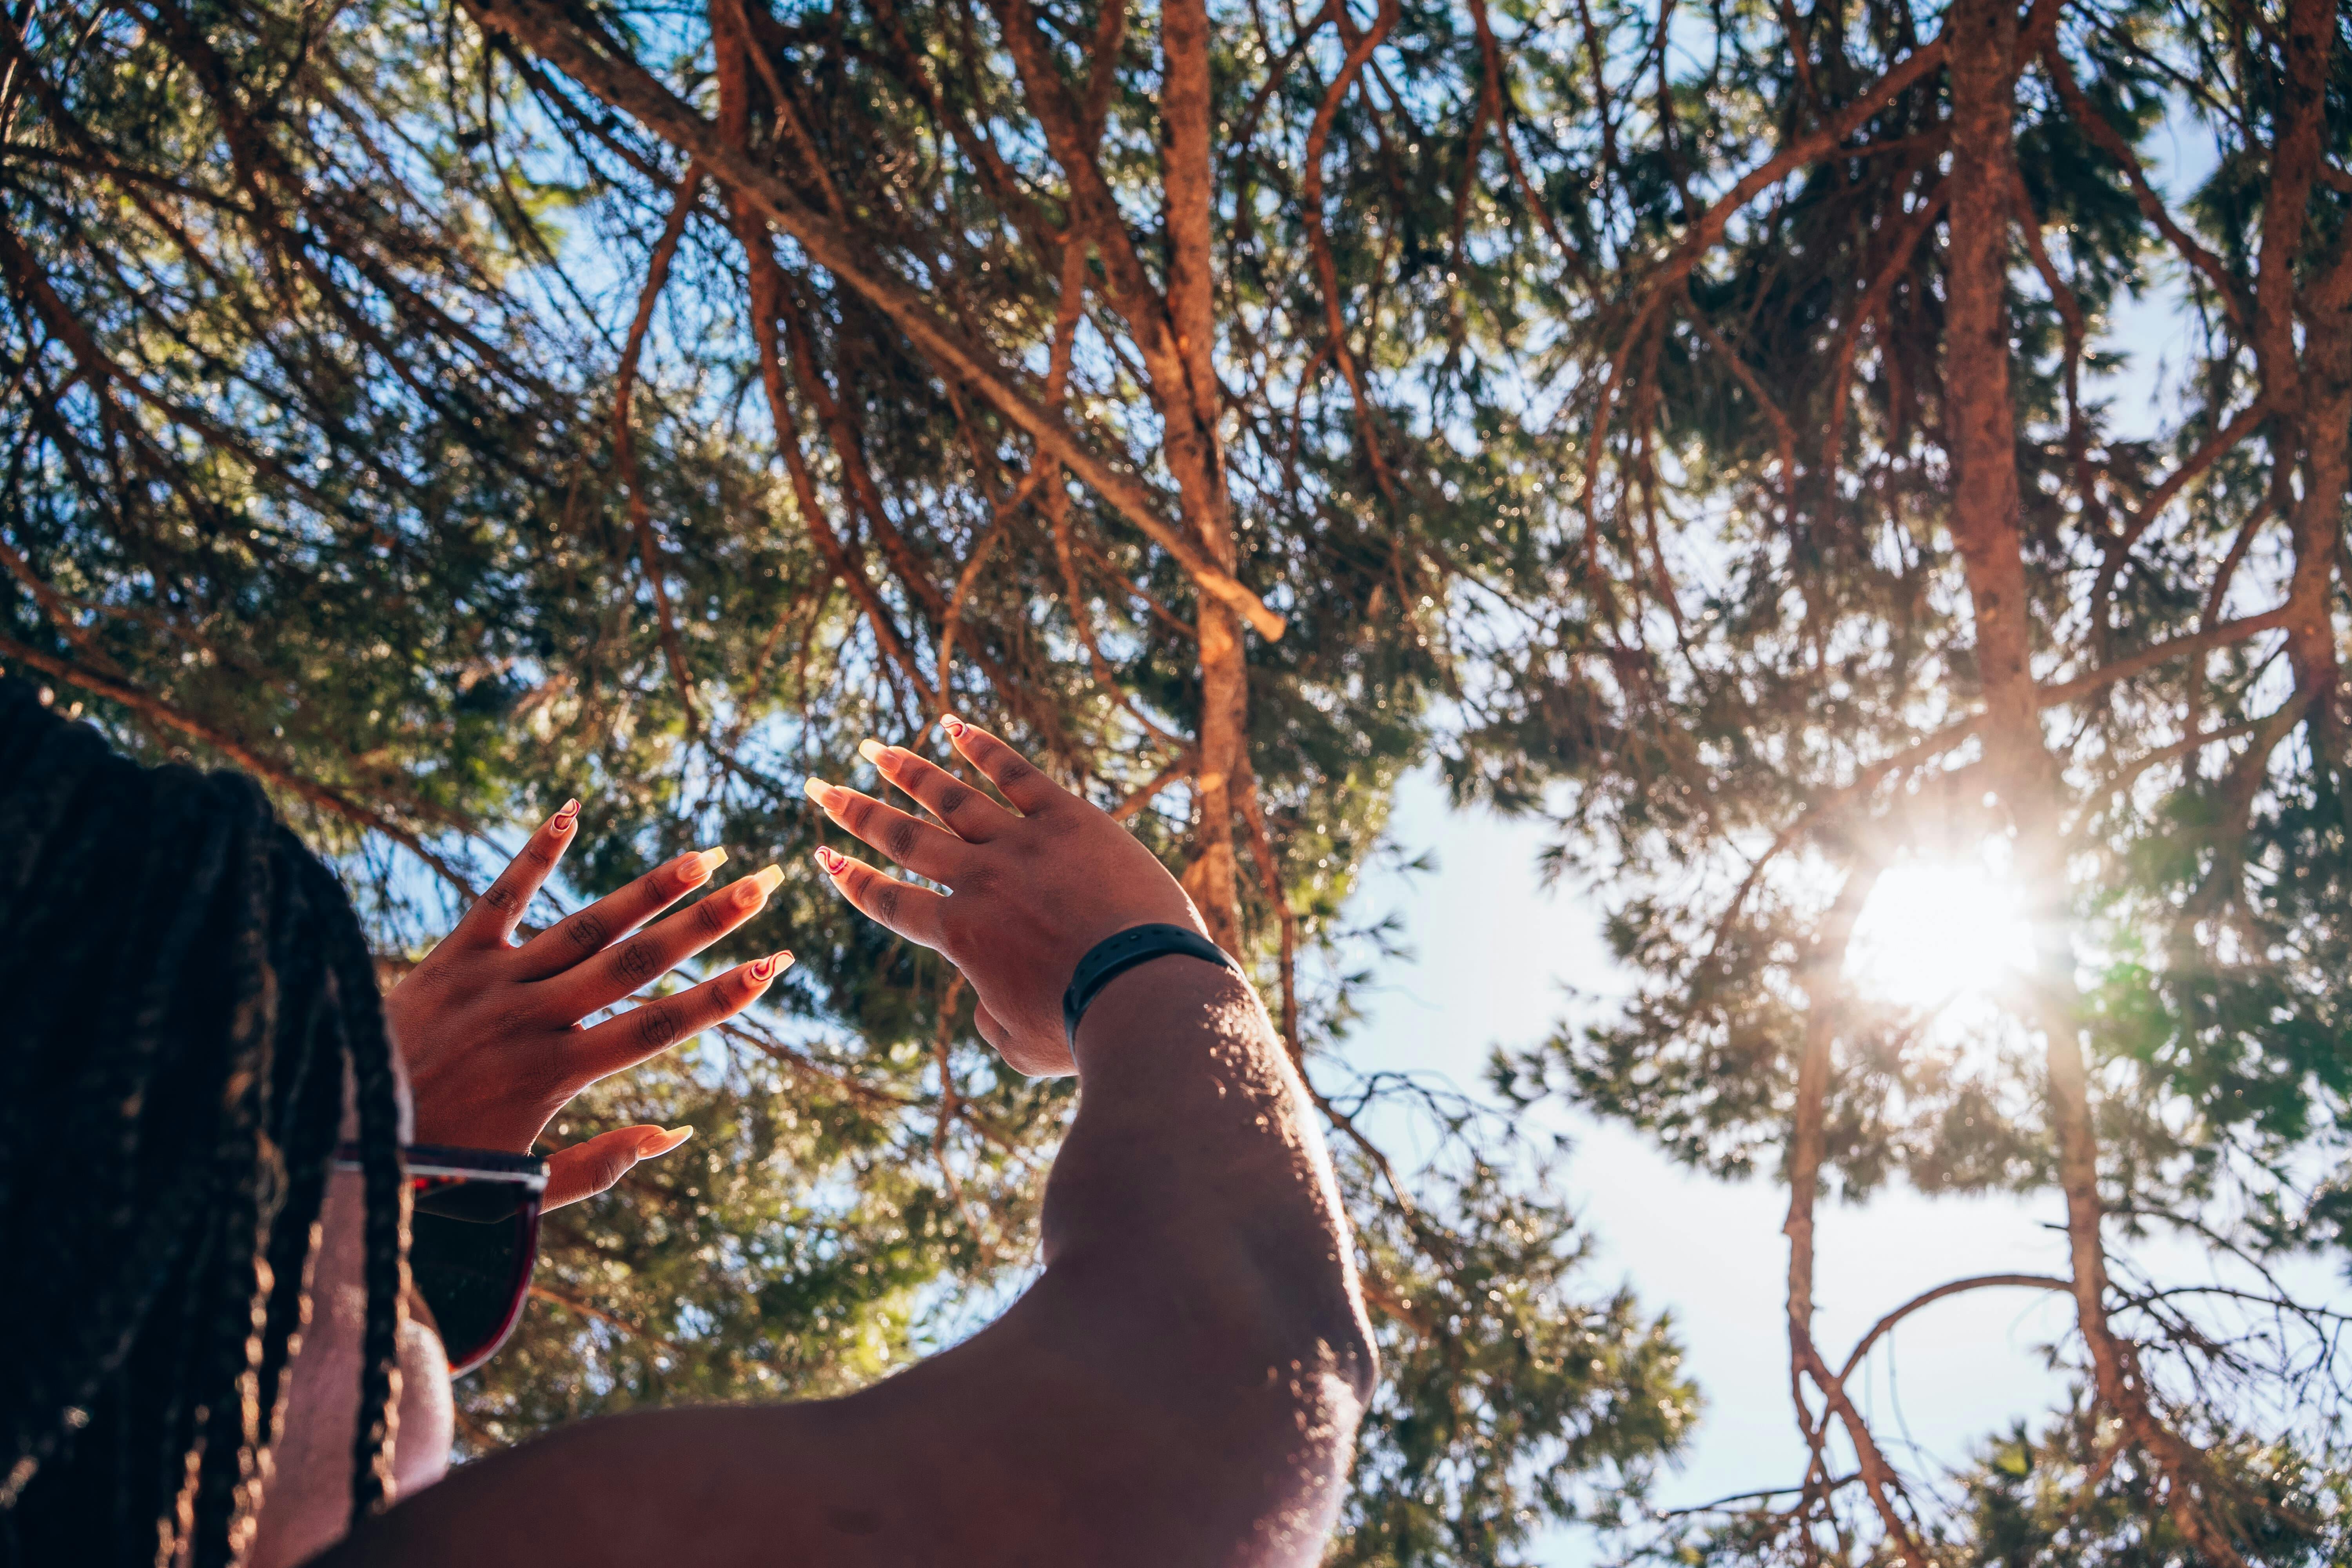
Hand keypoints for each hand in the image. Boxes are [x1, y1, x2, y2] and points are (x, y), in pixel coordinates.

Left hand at [386, 801, 793, 1207]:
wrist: (334, 1138)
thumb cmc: (436, 1173)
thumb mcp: (521, 1192)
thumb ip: (601, 1165)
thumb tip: (679, 1131)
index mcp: (554, 1074)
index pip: (656, 1026)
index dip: (721, 996)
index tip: (774, 964)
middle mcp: (530, 1019)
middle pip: (635, 962)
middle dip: (707, 922)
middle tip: (763, 884)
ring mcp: (489, 982)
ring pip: (584, 925)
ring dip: (648, 888)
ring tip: (704, 855)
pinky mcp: (448, 959)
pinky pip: (499, 897)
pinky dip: (535, 853)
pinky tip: (572, 810)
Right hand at [803, 716, 1206, 1075]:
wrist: (1141, 990)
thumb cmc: (1083, 1029)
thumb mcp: (1019, 1046)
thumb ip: (989, 1019)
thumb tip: (988, 1001)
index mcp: (959, 935)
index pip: (889, 901)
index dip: (852, 879)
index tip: (823, 855)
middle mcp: (979, 881)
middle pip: (905, 840)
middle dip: (856, 813)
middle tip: (819, 787)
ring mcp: (1022, 845)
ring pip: (951, 798)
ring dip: (908, 771)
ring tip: (875, 749)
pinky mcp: (1071, 820)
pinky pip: (1017, 774)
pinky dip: (982, 747)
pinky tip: (952, 723)